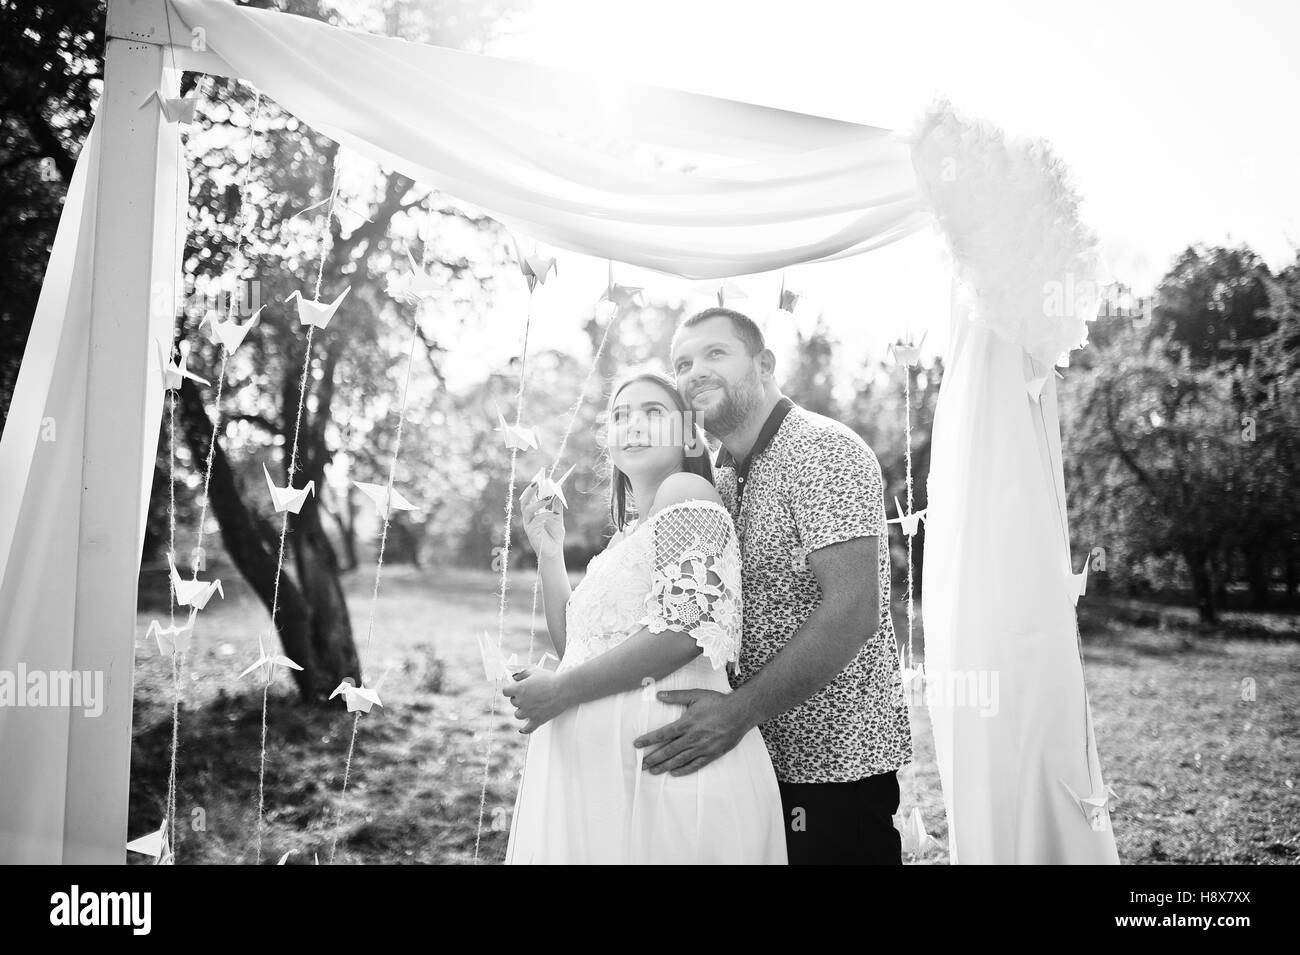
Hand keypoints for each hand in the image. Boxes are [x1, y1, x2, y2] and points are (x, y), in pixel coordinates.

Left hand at [502, 666, 569, 733]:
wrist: (564, 689)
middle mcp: (521, 702)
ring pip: (518, 715)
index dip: (510, 689)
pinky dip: (524, 729)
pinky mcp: (537, 720)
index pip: (505, 691)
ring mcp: (529, 713)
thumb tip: (514, 677)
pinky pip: (527, 729)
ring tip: (530, 706)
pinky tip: (523, 729)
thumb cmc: (550, 679)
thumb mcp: (534, 671)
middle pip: (513, 702)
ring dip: (522, 710)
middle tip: (529, 694)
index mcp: (519, 689)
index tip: (514, 688)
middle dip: (519, 698)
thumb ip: (521, 674)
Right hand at [519, 482, 564, 561]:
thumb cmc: (554, 535)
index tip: (538, 478)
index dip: (532, 488)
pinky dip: (546, 515)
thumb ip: (556, 506)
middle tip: (537, 482)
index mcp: (534, 512)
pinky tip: (555, 514)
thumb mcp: (558, 518)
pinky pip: (537, 520)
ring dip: (538, 502)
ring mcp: (528, 524)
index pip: (530, 497)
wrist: (554, 552)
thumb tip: (558, 492)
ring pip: (527, 509)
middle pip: (524, 501)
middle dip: (530, 491)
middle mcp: (529, 517)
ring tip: (548, 498)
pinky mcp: (531, 532)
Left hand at [632, 689, 747, 776]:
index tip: (637, 745)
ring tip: (653, 771)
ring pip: (679, 760)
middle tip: (641, 765)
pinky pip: (695, 765)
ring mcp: (702, 748)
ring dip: (664, 766)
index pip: (663, 734)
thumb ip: (676, 696)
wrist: (740, 712)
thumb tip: (657, 695)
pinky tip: (674, 773)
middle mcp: (693, 738)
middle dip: (653, 758)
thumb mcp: (695, 695)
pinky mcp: (712, 754)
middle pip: (668, 751)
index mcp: (687, 723)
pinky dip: (684, 770)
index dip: (648, 740)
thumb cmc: (718, 702)